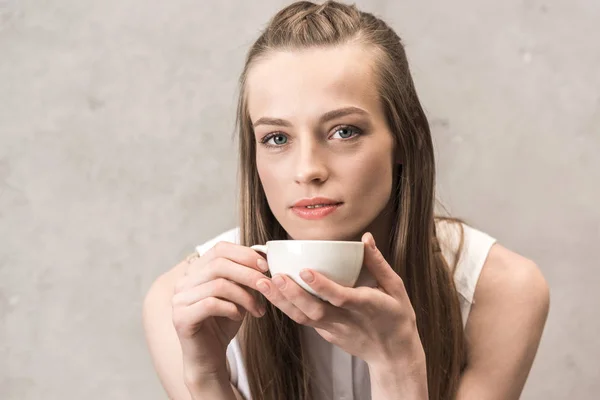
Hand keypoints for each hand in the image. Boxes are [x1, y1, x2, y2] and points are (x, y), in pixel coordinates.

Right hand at [171, 242, 267, 383]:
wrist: (210, 358)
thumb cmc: (225, 323)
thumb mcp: (239, 294)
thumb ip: (244, 275)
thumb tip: (263, 256)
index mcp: (196, 270)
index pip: (220, 249)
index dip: (244, 254)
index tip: (265, 266)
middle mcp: (184, 281)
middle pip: (219, 264)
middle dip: (248, 273)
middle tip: (267, 285)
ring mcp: (179, 299)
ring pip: (218, 284)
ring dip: (245, 295)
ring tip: (257, 308)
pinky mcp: (181, 318)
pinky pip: (211, 304)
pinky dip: (231, 308)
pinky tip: (239, 316)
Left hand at [254, 232, 423, 366]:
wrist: (393, 355)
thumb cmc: (396, 317)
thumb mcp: (395, 288)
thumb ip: (378, 263)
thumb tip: (366, 238)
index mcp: (366, 306)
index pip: (341, 297)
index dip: (322, 285)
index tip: (304, 271)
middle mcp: (346, 320)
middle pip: (314, 310)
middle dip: (292, 294)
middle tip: (273, 276)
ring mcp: (334, 330)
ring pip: (303, 318)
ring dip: (281, 301)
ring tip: (262, 284)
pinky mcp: (326, 334)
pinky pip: (304, 320)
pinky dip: (287, 307)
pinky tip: (272, 292)